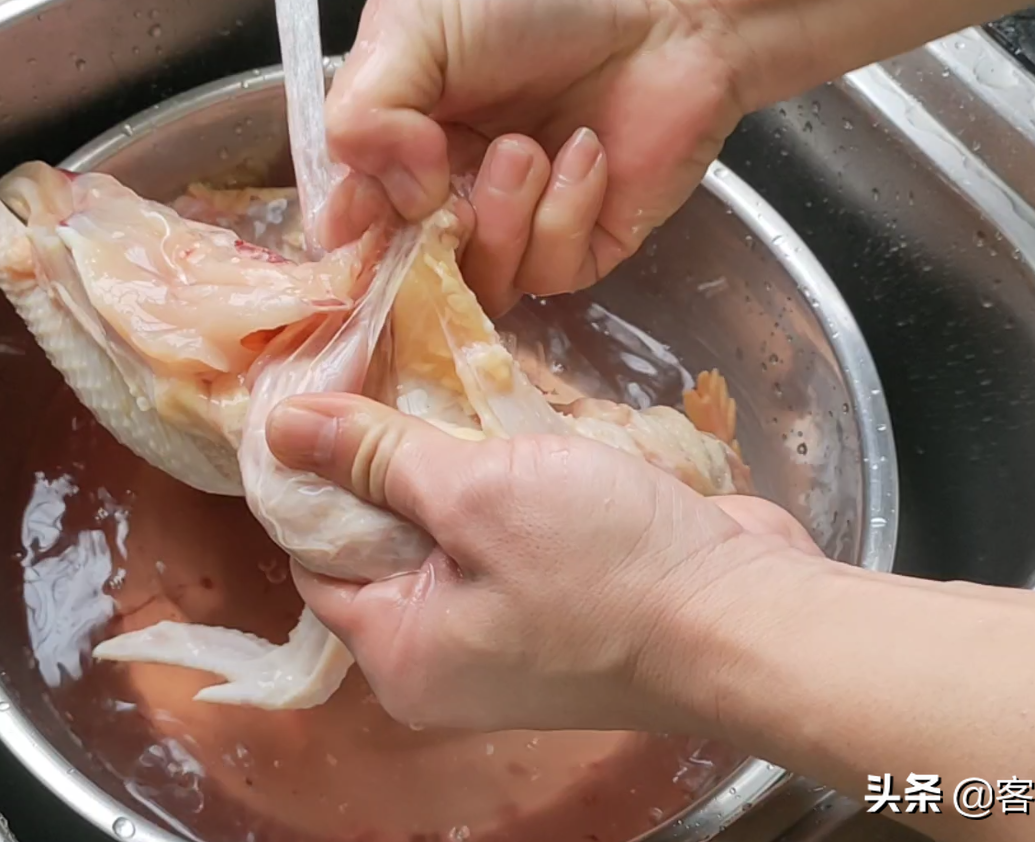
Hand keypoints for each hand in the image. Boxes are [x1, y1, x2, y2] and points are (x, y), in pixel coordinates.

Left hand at [262, 391, 824, 732]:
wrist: (751, 620)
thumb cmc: (611, 571)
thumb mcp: (476, 494)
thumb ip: (376, 457)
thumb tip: (283, 428)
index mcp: (402, 654)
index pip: (314, 557)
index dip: (312, 476)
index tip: (326, 396)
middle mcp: (447, 660)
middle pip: (383, 544)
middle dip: (392, 461)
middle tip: (396, 374)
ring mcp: (511, 638)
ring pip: (453, 533)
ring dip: (459, 465)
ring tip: (459, 388)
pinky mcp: (567, 607)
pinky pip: (513, 538)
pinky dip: (513, 486)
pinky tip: (520, 428)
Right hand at [317, 0, 745, 314]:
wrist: (658, 3)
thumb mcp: (416, 23)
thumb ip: (364, 108)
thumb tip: (374, 197)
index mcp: (396, 144)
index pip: (351, 224)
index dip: (352, 236)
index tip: (360, 219)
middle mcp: (449, 194)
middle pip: (409, 274)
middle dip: (422, 240)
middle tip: (442, 191)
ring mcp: (516, 226)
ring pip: (478, 283)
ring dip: (498, 217)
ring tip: (525, 149)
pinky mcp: (581, 247)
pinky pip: (549, 271)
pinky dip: (563, 209)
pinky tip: (583, 150)